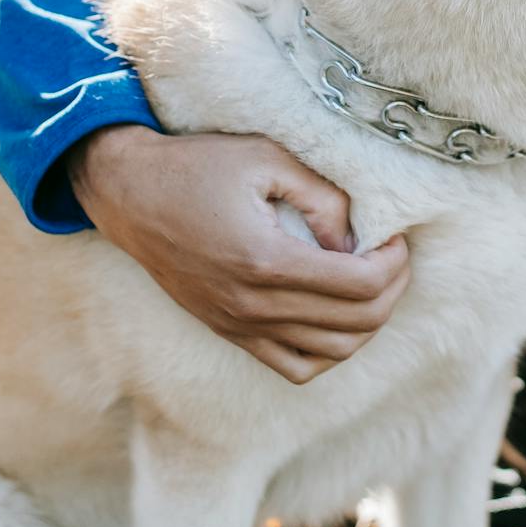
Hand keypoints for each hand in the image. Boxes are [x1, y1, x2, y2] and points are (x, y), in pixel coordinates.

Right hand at [67, 125, 410, 383]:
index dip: (393, 264)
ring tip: (372, 284)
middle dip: (391, 290)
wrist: (129, 193)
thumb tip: (358, 238)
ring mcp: (239, 326)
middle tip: (394, 257)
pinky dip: (329, 350)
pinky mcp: (230, 332)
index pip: (359, 286)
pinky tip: (336, 315)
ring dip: (367, 323)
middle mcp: (252, 305)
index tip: (396, 238)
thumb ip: (323, 197)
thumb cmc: (197, 166)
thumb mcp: (267, 158)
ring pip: (331, 354)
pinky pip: (294, 367)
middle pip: (355, 323)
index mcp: (265, 260)